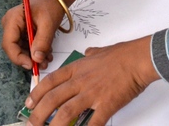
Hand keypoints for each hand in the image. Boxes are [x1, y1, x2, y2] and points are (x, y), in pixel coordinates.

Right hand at [1, 0, 65, 71]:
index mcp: (12, 19)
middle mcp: (10, 24)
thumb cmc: (51, 6)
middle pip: (14, 48)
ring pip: (21, 48)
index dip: (18, 57)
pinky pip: (25, 44)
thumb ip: (42, 43)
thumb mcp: (48, 25)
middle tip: (43, 64)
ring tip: (47, 58)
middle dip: (28, 57)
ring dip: (34, 55)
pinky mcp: (22, 31)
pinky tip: (46, 52)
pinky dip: (36, 50)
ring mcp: (15, 28)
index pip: (9, 44)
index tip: (31, 65)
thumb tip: (36, 60)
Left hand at [25, 36, 158, 125]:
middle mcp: (81, 81)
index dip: (36, 93)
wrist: (139, 59)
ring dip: (54, 125)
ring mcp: (93, 93)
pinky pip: (92, 122)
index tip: (29, 103)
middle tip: (31, 124)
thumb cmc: (123, 54)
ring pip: (66, 112)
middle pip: (52, 99)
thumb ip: (91, 54)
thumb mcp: (101, 51)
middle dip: (38, 114)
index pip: (50, 81)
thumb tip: (88, 53)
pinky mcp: (106, 104)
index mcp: (78, 68)